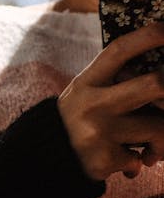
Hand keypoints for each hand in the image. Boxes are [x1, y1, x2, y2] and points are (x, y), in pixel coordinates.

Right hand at [58, 22, 163, 180]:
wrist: (45, 159)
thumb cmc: (79, 120)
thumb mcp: (86, 93)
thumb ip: (118, 81)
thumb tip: (163, 80)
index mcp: (87, 82)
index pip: (120, 50)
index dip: (150, 35)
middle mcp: (91, 104)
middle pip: (156, 84)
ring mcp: (98, 133)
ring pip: (159, 128)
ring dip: (163, 140)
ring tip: (154, 148)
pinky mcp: (103, 160)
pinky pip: (143, 159)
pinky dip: (142, 162)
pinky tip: (130, 162)